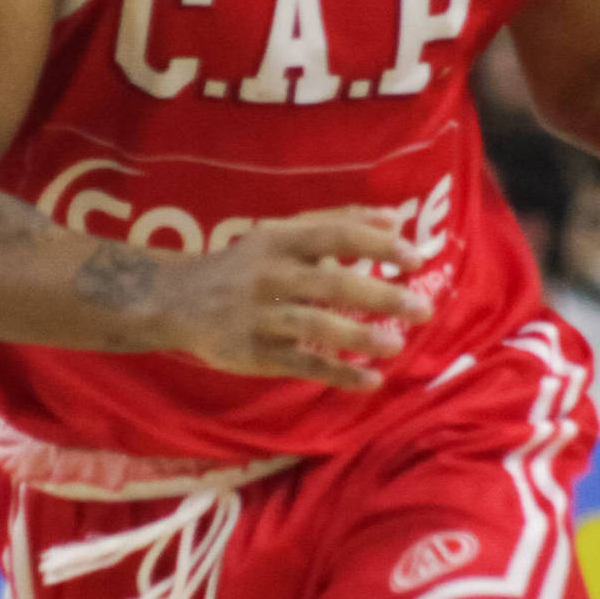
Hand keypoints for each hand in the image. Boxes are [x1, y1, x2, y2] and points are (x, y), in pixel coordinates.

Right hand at [156, 209, 432, 390]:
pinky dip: (337, 374)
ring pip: (314, 326)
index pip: (335, 235)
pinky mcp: (254, 354)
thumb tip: (395, 218)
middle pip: (330, 283)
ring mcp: (260, 316)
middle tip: (422, 309)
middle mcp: (269, 275)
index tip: (415, 258)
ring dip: (359, 336)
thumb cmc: (246, 263)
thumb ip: (338, 222)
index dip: (377, 245)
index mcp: (280, 239)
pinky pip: (300, 364)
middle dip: (379, 296)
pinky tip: (370, 380)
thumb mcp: (283, 233)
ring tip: (397, 345)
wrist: (178, 299)